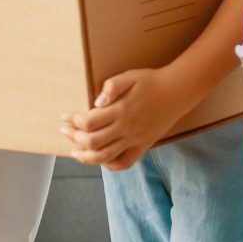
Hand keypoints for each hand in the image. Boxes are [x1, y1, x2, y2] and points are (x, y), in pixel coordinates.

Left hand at [61, 67, 187, 170]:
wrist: (177, 91)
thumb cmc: (151, 81)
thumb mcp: (130, 76)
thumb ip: (112, 86)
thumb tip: (97, 102)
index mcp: (121, 110)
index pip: (89, 122)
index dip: (73, 120)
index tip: (65, 116)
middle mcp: (126, 128)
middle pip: (92, 142)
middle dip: (74, 137)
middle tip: (65, 130)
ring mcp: (135, 140)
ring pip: (104, 157)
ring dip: (85, 156)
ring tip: (75, 151)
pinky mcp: (143, 146)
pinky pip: (124, 163)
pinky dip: (108, 165)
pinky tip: (99, 158)